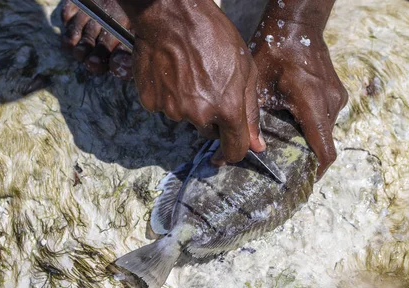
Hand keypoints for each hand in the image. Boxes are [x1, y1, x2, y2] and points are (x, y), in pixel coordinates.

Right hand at [119, 0, 264, 162]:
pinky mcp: (151, 102)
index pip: (234, 149)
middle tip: (209, 85)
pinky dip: (168, 95)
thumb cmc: (214, 36)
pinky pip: (164, 107)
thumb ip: (251, 112)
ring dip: (189, 104)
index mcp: (228, 109)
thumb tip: (257, 145)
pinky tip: (171, 73)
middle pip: (208, 132)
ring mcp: (172, 110)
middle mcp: (199, 115)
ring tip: (189, 72)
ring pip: (186, 118)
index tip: (231, 149)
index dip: (235, 151)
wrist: (172, 15)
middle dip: (212, 117)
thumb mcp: (245, 70)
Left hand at [249, 8, 347, 177]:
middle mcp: (331, 104)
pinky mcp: (336, 91)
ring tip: (285, 138)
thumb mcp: (258, 86)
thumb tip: (240, 151)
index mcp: (313, 105)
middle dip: (306, 154)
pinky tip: (292, 118)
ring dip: (308, 137)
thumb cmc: (275, 50)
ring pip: (324, 130)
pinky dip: (312, 123)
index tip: (303, 181)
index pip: (325, 151)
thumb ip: (253, 122)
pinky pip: (326, 116)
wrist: (297, 23)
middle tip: (284, 161)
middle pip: (323, 142)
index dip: (317, 171)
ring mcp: (337, 97)